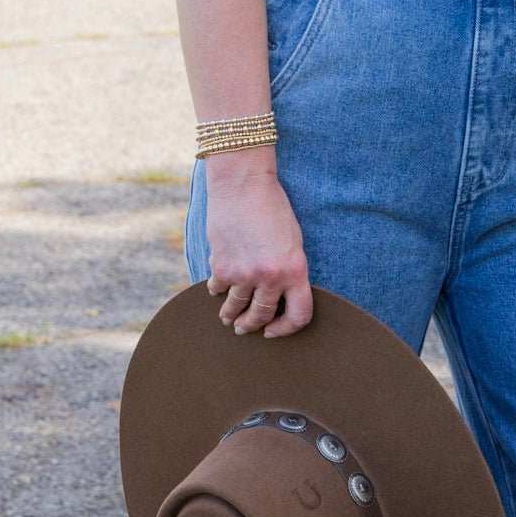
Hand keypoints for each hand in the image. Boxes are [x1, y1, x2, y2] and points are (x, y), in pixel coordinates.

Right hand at [203, 149, 312, 336]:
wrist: (243, 184)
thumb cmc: (273, 208)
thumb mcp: (293, 241)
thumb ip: (289, 271)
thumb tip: (277, 297)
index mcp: (295, 270)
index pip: (299, 316)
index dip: (287, 330)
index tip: (274, 332)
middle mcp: (270, 277)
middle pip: (262, 316)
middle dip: (252, 326)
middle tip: (244, 328)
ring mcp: (244, 274)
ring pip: (235, 308)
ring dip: (230, 315)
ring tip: (227, 318)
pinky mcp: (221, 267)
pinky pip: (218, 289)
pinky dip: (217, 290)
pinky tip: (217, 290)